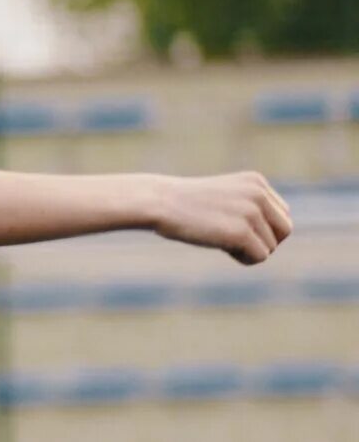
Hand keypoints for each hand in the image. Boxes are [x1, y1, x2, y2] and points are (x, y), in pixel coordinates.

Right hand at [154, 172, 292, 264]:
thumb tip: (271, 238)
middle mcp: (259, 194)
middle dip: (264, 241)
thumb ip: (248, 207)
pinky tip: (223, 249)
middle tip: (235, 242)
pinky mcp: (241, 232)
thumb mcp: (222, 196)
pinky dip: (244, 259)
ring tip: (222, 243)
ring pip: (271, 246)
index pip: (282, 214)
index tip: (235, 228)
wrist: (158, 202)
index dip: (262, 228)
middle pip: (284, 230)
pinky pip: (260, 256)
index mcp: (257, 182)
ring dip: (250, 251)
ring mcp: (251, 213)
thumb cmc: (183, 204)